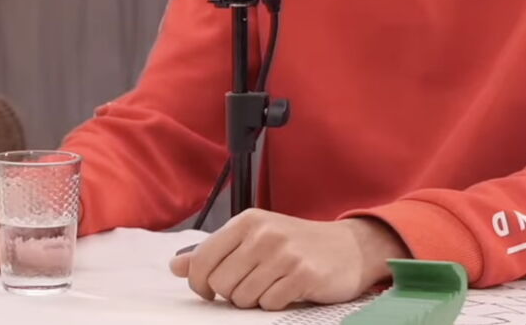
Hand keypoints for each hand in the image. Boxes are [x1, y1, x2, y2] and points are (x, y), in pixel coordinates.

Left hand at [168, 209, 406, 309]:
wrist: (349, 248)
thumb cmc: (296, 244)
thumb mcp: (254, 238)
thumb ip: (216, 251)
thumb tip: (175, 266)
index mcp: (247, 221)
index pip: (203, 258)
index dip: (199, 283)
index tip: (209, 290)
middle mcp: (263, 233)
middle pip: (220, 283)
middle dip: (231, 293)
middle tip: (252, 284)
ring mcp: (283, 253)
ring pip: (242, 297)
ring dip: (254, 300)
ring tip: (272, 285)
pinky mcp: (302, 274)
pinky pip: (269, 304)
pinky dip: (275, 304)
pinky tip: (288, 290)